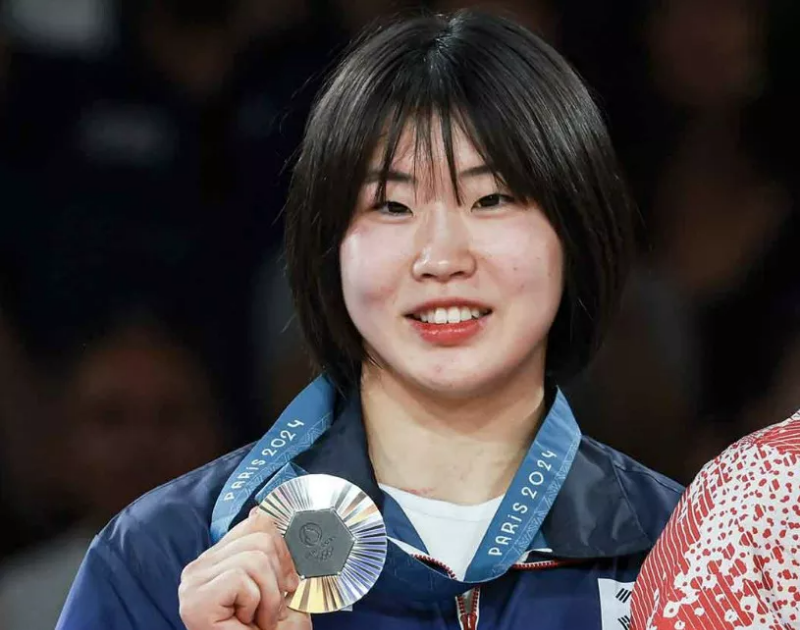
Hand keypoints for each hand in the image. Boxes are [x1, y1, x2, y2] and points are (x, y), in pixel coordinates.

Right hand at [179, 507, 311, 629]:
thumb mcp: (276, 588)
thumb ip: (270, 553)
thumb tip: (262, 509)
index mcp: (216, 560)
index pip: (256, 522)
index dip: (283, 547)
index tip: (288, 580)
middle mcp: (198, 568)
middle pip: (261, 536)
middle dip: (278, 576)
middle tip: (269, 609)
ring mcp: (193, 582)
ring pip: (255, 557)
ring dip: (269, 596)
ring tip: (258, 619)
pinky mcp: (196, 599)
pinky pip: (242, 578)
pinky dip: (257, 604)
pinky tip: (247, 624)